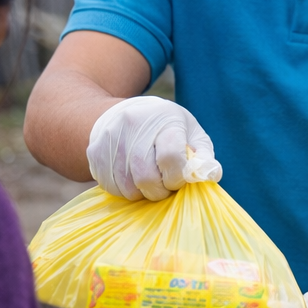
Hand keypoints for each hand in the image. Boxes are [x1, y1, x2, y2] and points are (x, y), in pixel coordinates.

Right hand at [86, 96, 220, 200]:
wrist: (121, 113)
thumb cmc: (165, 128)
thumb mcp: (191, 133)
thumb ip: (203, 156)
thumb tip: (212, 175)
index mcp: (163, 119)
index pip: (170, 157)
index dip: (176, 177)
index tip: (178, 178)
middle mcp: (133, 125)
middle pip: (146, 177)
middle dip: (160, 191)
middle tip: (164, 187)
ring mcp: (111, 138)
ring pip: (128, 187)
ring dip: (142, 193)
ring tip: (148, 181)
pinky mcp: (95, 152)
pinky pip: (111, 187)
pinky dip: (125, 191)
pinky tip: (131, 179)